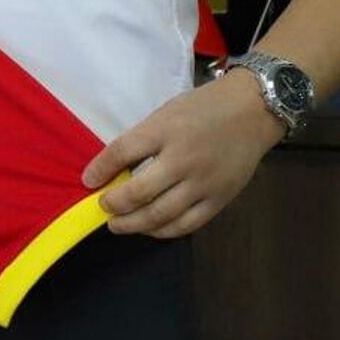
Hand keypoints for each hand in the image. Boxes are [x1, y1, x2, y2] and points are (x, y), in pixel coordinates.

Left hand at [82, 69, 284, 237]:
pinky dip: (164, 230)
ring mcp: (203, 182)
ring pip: (161, 214)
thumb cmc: (203, 108)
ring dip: (134, 224)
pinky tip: (150, 229)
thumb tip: (114, 166)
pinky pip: (187, 224)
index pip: (122, 152)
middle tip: (103, 207)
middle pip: (139, 191)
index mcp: (165, 130)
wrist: (252, 112)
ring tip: (118, 225)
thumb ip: (143, 139)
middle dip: (114, 204)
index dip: (100, 169)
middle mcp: (183, 158)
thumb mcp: (166, 113)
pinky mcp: (220, 199)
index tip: (88, 181)